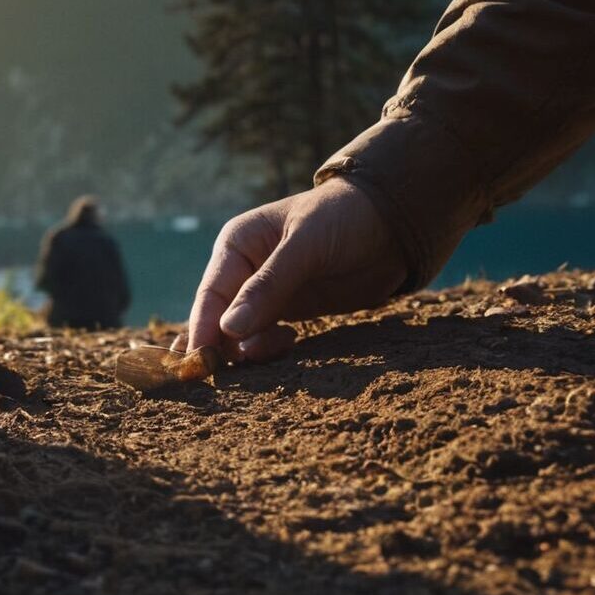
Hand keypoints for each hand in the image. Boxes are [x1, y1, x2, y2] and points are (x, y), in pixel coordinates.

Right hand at [184, 177, 408, 361]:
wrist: (394, 224)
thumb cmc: (343, 218)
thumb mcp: (305, 246)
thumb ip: (269, 287)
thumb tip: (228, 329)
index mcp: (237, 245)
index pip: (210, 294)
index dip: (203, 329)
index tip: (200, 362)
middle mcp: (244, 270)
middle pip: (219, 318)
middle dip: (222, 346)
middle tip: (225, 376)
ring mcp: (266, 294)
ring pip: (242, 334)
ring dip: (250, 350)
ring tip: (277, 348)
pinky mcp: (290, 311)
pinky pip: (267, 339)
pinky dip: (271, 349)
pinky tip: (291, 343)